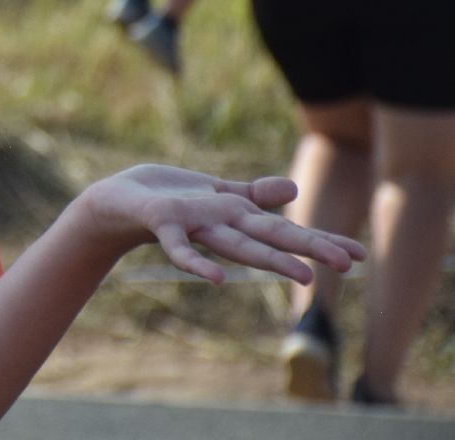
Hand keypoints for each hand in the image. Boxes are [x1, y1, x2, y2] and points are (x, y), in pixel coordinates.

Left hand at [73, 165, 364, 284]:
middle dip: (308, 249)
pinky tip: (218, 281)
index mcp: (234, 217)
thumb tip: (293, 191)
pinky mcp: (161, 223)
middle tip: (349, 265)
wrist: (112, 203)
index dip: (320, 240)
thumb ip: (251, 195)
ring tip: (304, 278)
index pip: (284, 229)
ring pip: (235, 245)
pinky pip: (180, 247)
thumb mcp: (214, 191)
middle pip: (269, 238)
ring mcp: (192, 226)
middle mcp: (219, 226)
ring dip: (268, 260)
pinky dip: (197, 262)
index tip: (360, 255)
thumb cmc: (165, 197)